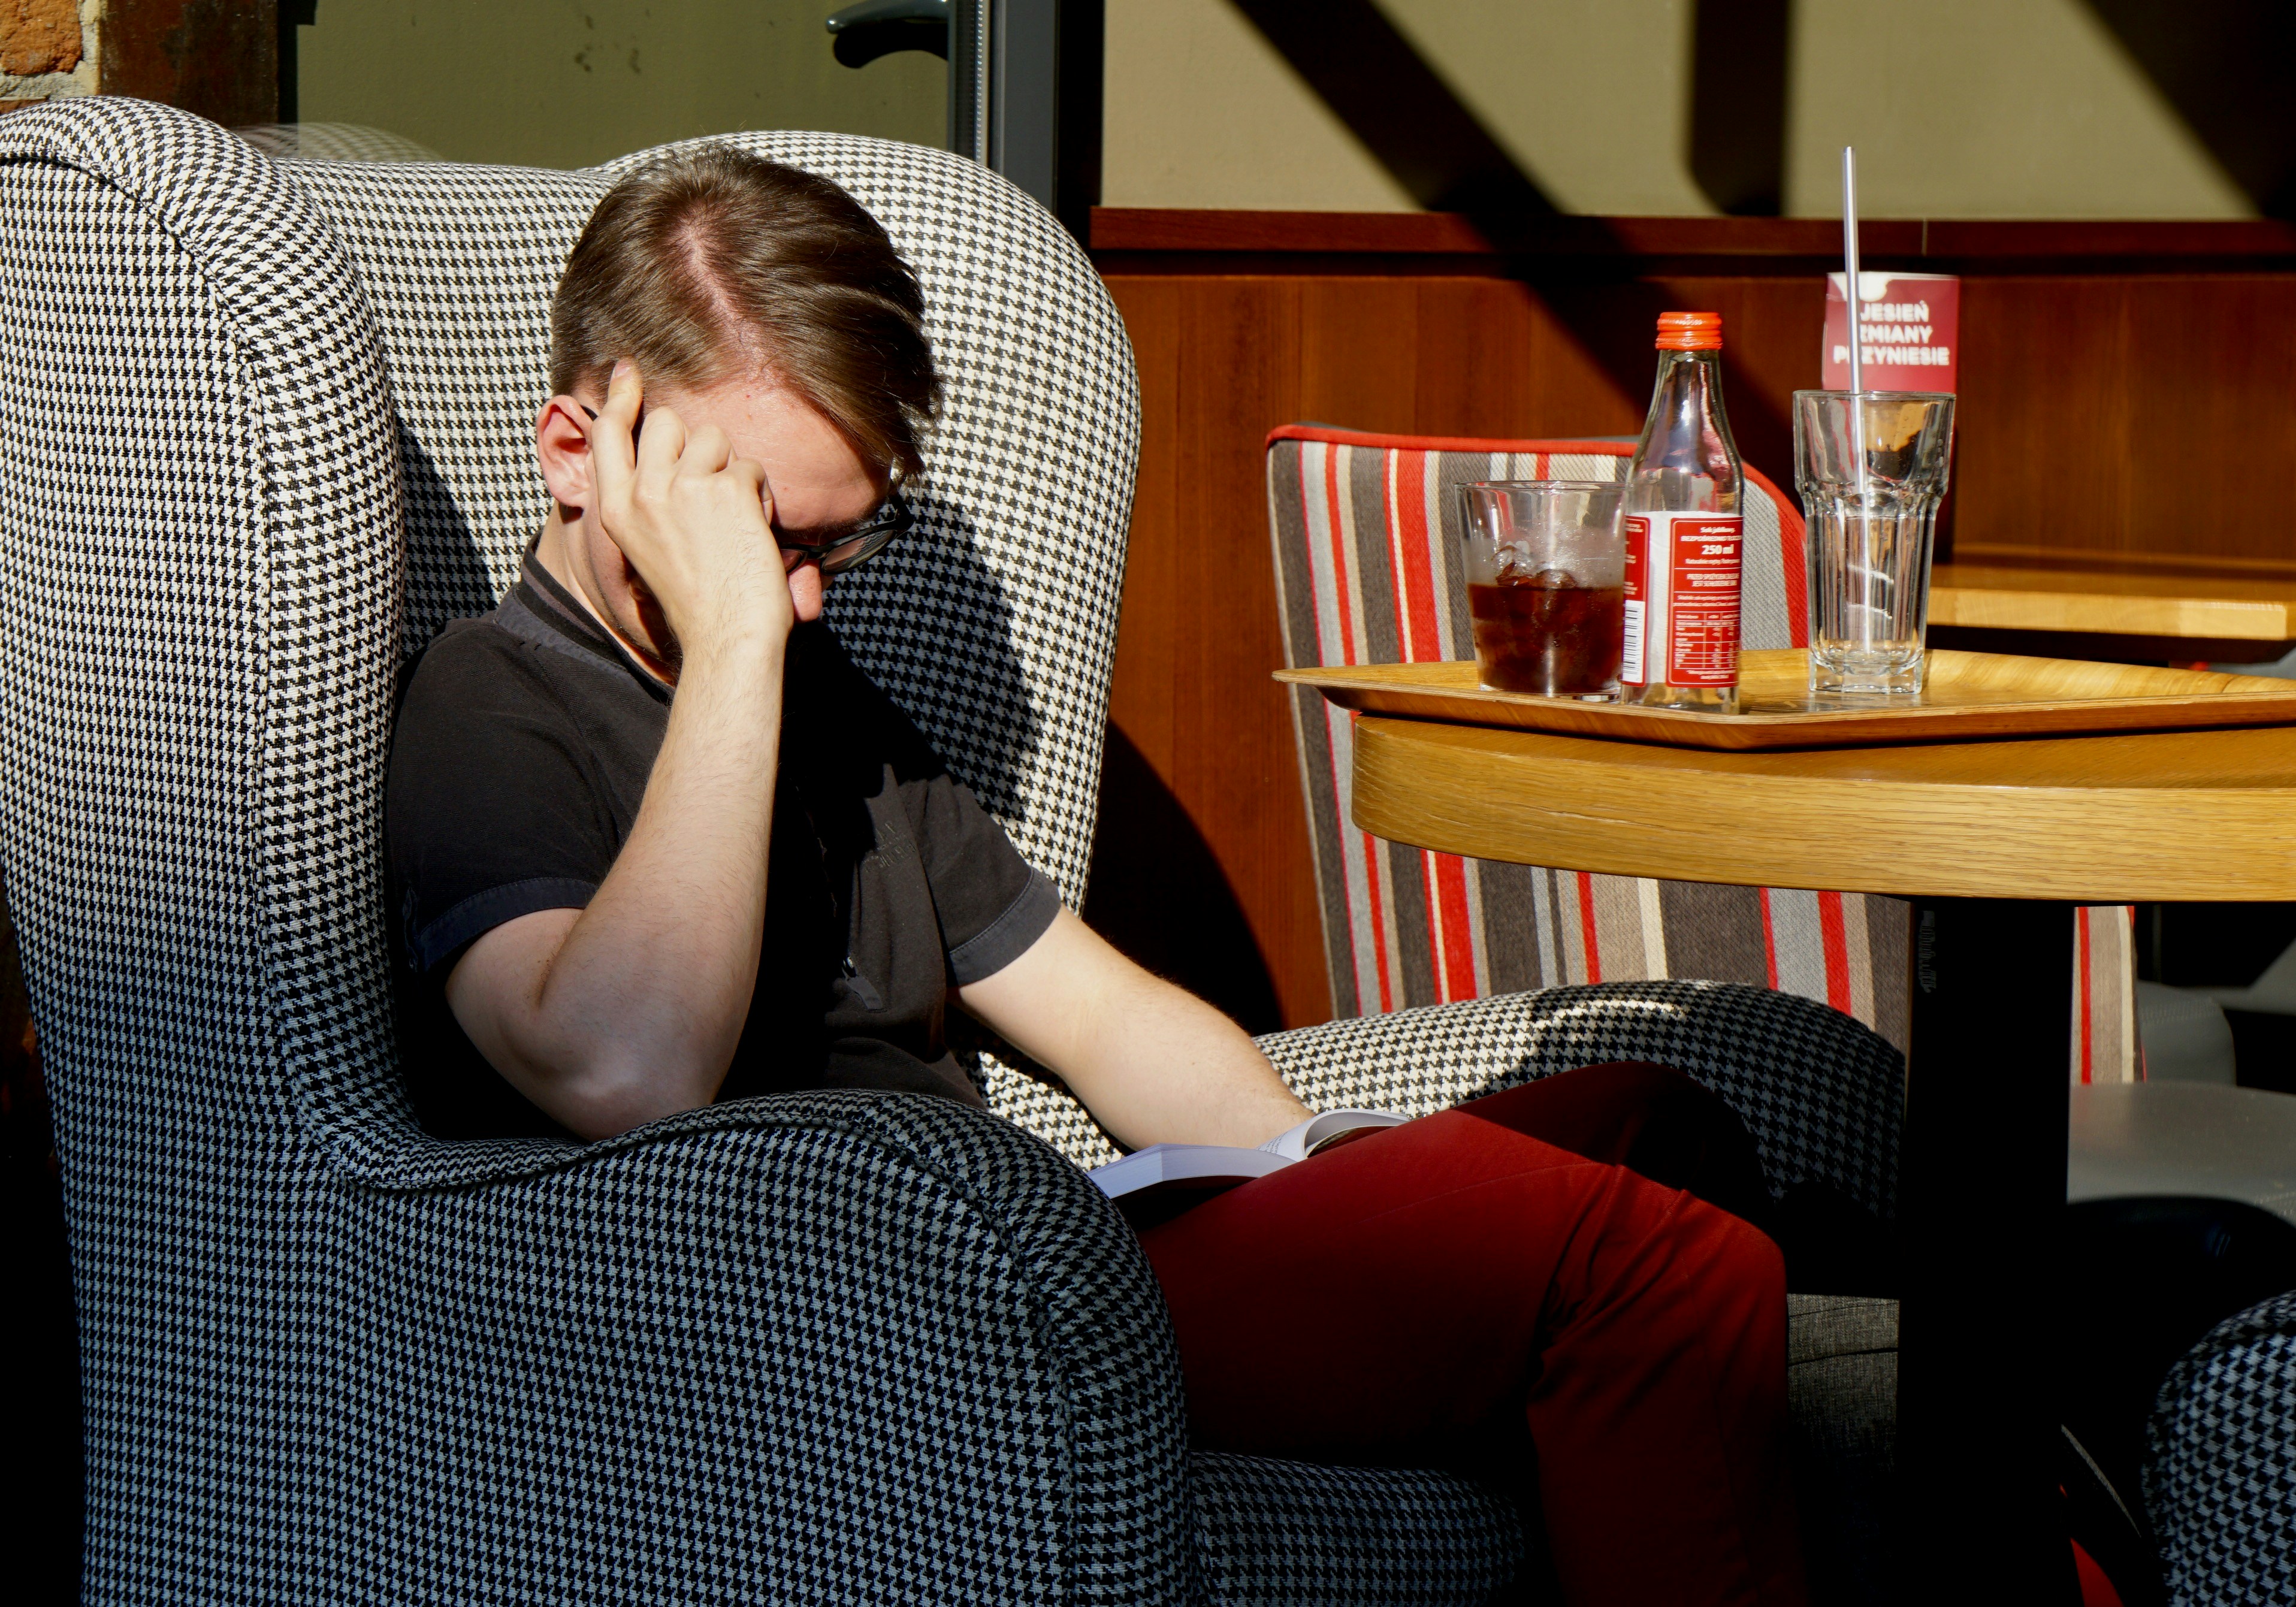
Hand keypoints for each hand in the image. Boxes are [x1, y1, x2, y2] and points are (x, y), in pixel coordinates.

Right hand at [587, 361, 789, 659]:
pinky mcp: (723, 490)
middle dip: (696, 443)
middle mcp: (643, 494)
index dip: (619, 396)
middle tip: (712, 487)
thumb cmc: (698, 597)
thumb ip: (646, 497)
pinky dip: (760, 495)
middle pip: (667, 422)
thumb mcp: (649, 544)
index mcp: (617, 510)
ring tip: (734, 517)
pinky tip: (754, 530)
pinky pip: (749, 467)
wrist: (726, 633)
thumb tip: (659, 447)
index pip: (609, 434)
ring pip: (712, 438)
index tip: (627, 371)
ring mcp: (681, 488)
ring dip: (732, 470)